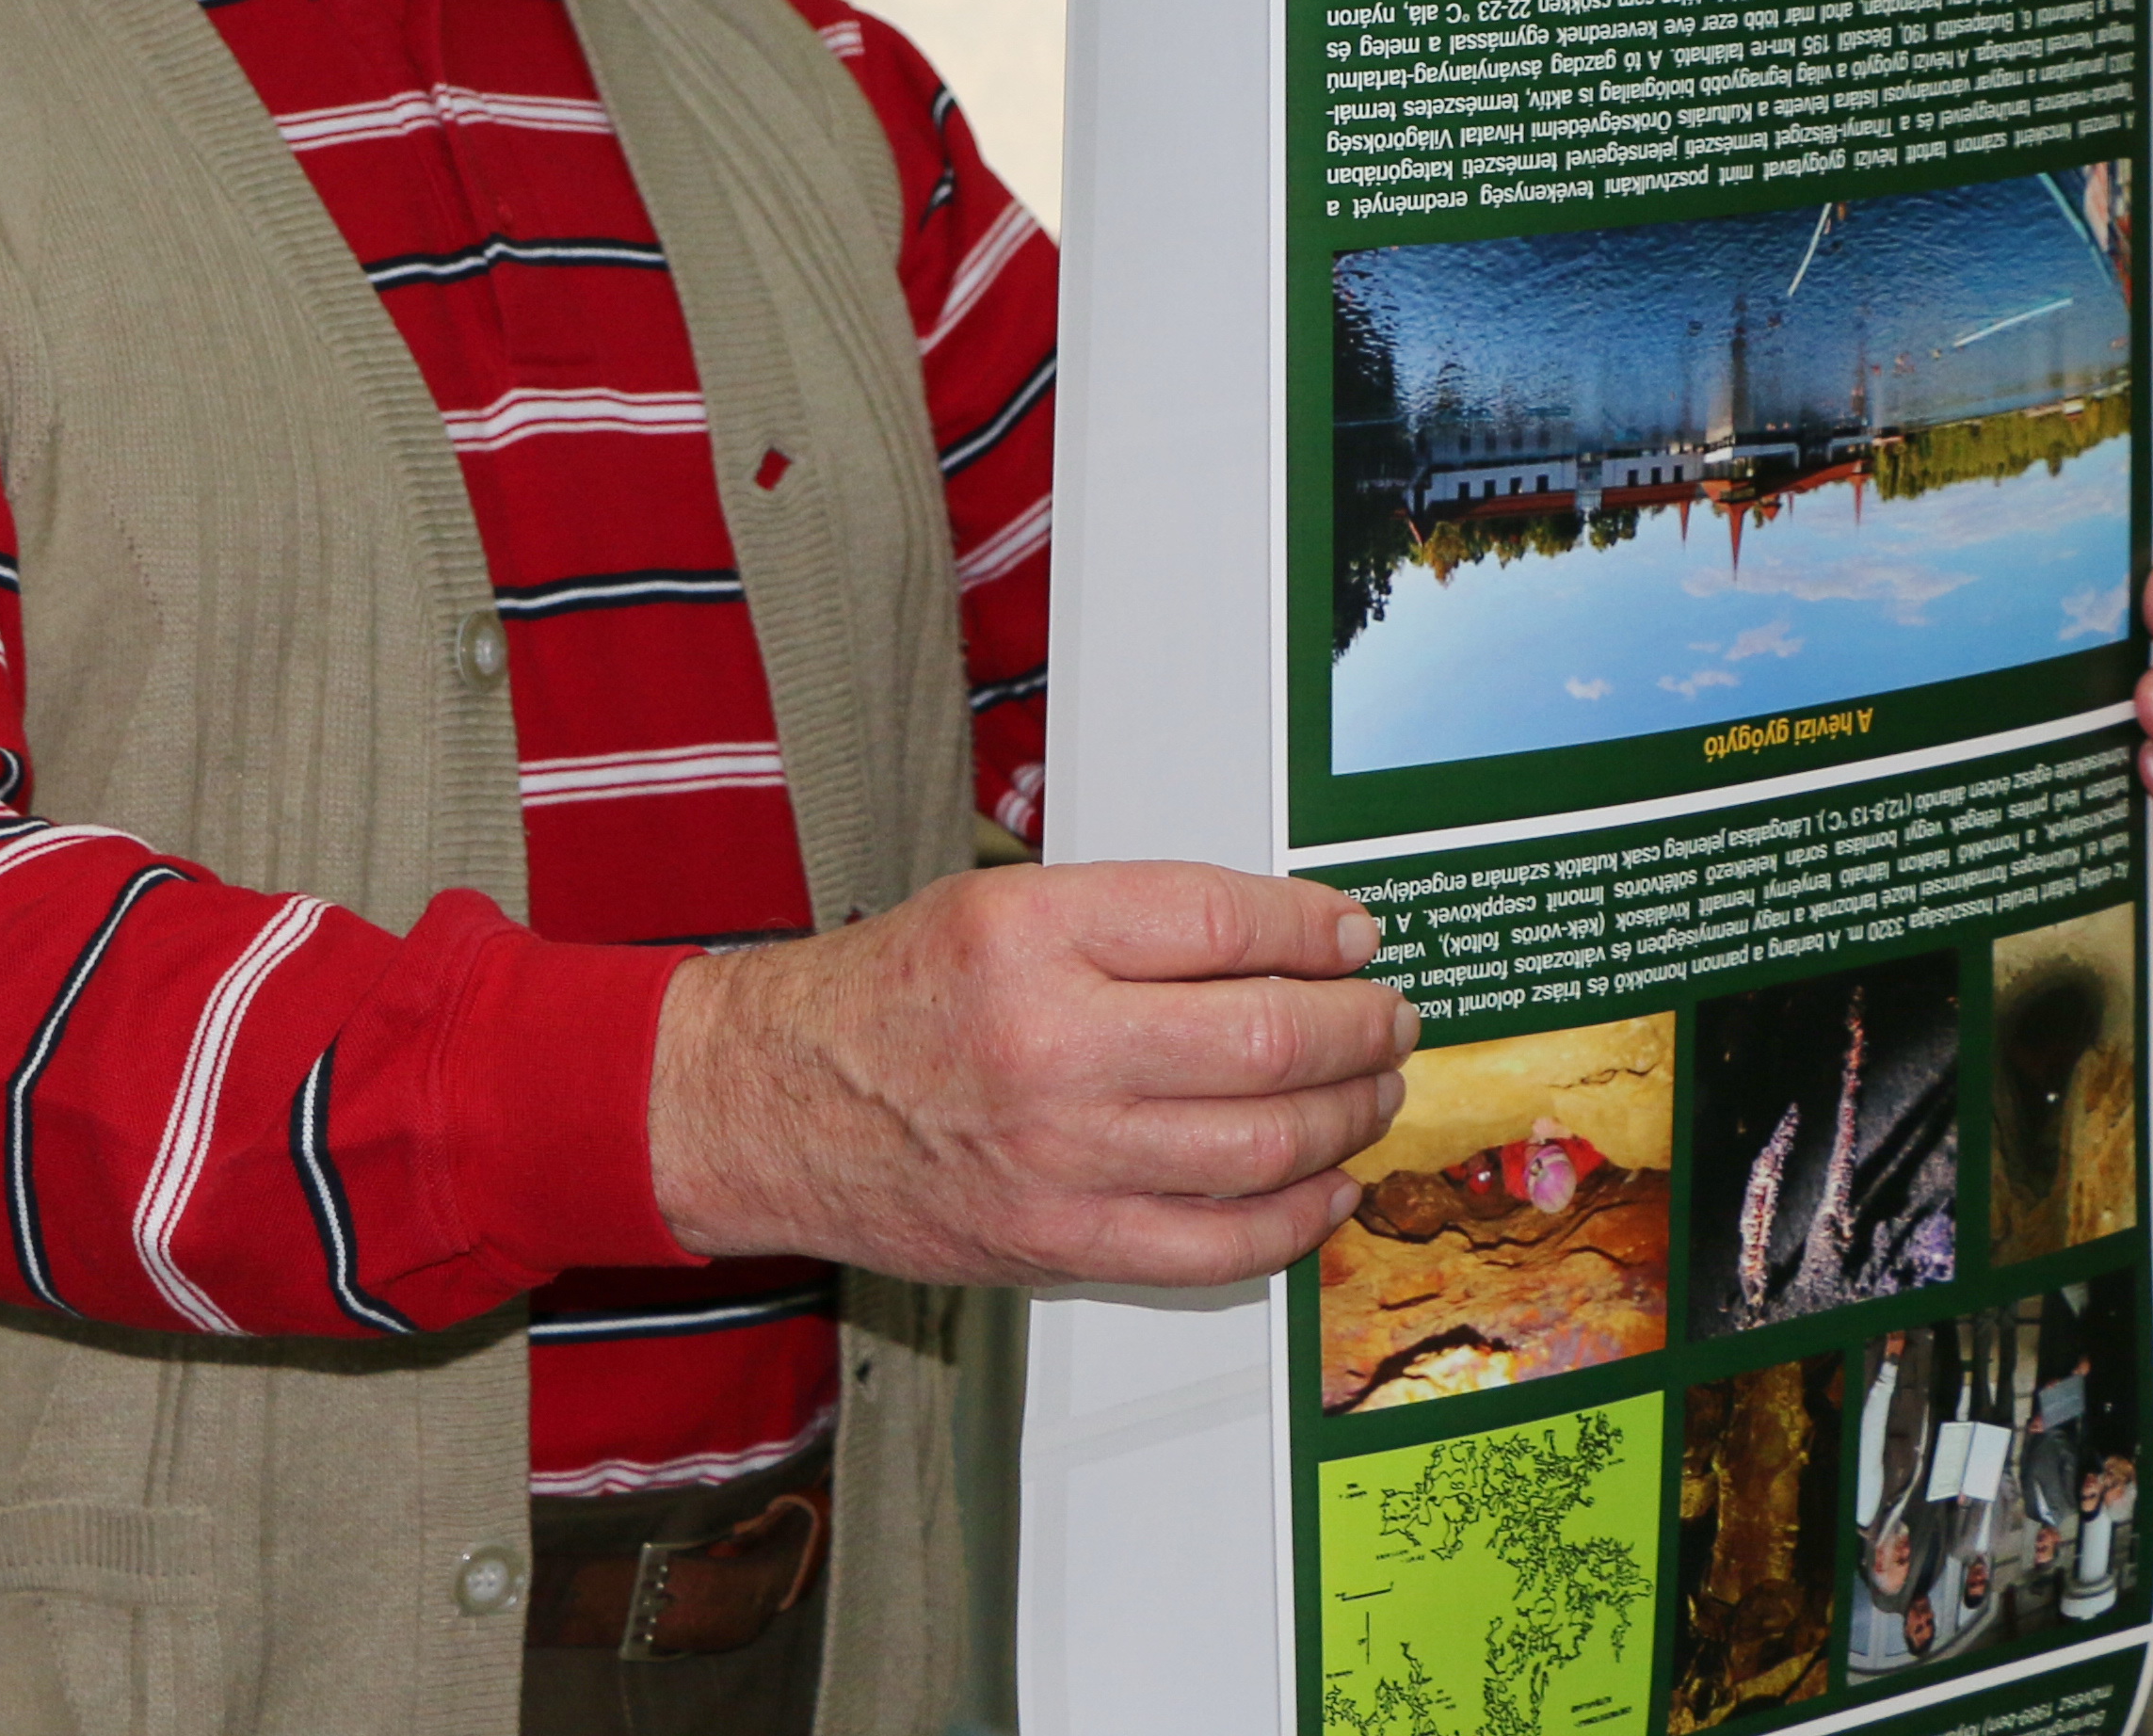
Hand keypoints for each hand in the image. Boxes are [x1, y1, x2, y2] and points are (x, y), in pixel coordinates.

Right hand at [646, 860, 1411, 1287]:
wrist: (765, 1104)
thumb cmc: (876, 1002)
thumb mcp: (992, 907)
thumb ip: (1129, 920)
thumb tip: (1278, 943)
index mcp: (1029, 935)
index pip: (1225, 922)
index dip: (1316, 928)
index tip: (1354, 934)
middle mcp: (1048, 1043)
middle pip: (1269, 1039)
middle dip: (1360, 1028)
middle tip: (1387, 1017)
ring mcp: (1060, 1157)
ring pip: (1265, 1144)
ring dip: (1348, 1118)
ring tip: (1371, 1091)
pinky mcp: (1061, 1243)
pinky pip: (1220, 1245)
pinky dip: (1295, 1219)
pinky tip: (1322, 1187)